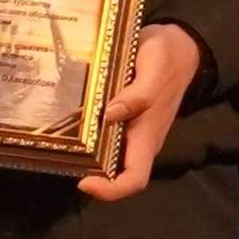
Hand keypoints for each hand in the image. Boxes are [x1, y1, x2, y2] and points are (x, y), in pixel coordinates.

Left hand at [77, 24, 206, 201]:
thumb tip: (110, 115)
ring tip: (58, 141)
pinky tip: (69, 123)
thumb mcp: (154, 68)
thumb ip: (138, 94)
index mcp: (148, 135)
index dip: (111, 190)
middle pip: (116, 174)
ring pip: (107, 157)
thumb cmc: (167, 57)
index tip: (84, 182)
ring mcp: (133, 132)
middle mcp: (140, 140)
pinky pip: (104, 137)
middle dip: (89, 174)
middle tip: (60, 157)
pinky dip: (87, 137)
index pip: (135, 179)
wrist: (179, 47)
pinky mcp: (125, 120)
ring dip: (86, 156)